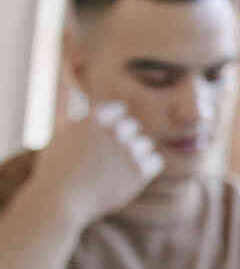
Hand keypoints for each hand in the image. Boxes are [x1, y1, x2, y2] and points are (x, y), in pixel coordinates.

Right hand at [28, 101, 160, 227]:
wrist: (61, 200)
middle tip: (106, 157)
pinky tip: (129, 175)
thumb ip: (66, 100)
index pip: (119, 109)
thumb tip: (65, 68)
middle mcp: (113, 131)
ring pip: (146, 144)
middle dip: (123, 139)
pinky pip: (156, 161)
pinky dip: (146, 168)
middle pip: (133, 126)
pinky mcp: (140, 172)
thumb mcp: (58, 129)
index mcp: (93, 118)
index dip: (112, 124)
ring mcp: (128, 152)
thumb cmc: (55, 167)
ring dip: (136, 154)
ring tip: (115, 169)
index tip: (104, 139)